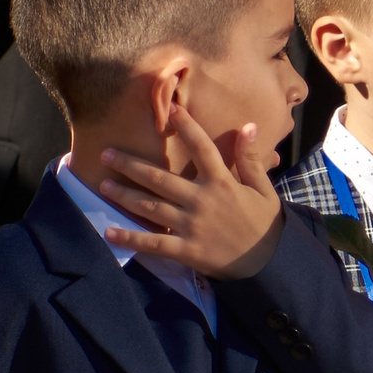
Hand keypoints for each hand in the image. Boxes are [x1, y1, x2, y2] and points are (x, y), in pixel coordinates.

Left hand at [95, 103, 285, 280]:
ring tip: (102, 185)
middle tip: (106, 154)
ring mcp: (191, 226)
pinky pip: (154, 243)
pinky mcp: (187, 249)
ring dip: (124, 195)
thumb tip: (249, 126)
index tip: (169, 109)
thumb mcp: (263, 189)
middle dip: (130, 165)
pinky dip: (131, 239)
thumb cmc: (265, 224)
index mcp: (221, 183)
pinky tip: (109, 232)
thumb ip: (251, 159)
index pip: (201, 148)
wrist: (270, 263)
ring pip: (150, 207)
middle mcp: (201, 201)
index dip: (186, 127)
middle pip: (159, 178)